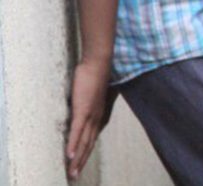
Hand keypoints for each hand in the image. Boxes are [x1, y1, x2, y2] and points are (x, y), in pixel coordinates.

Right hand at [66, 57, 116, 179]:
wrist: (100, 63)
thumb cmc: (96, 75)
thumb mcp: (93, 94)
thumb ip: (89, 104)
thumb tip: (82, 108)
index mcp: (99, 115)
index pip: (91, 138)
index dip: (86, 153)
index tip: (80, 164)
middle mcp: (97, 118)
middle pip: (88, 145)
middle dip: (81, 162)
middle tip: (74, 176)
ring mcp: (90, 115)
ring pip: (82, 142)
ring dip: (76, 159)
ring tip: (71, 173)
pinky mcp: (83, 111)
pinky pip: (76, 132)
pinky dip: (72, 145)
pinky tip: (68, 156)